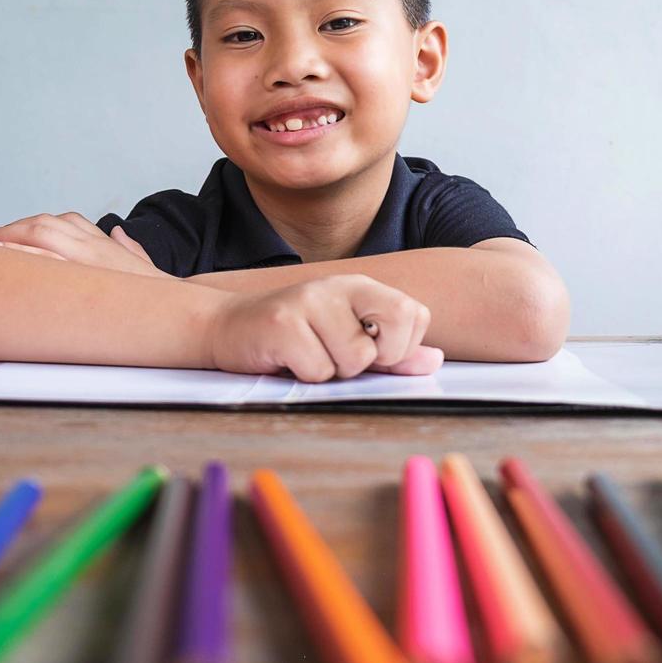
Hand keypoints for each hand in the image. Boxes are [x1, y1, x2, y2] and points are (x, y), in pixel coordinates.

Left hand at [0, 213, 163, 277]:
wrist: (174, 304)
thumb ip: (128, 245)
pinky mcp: (83, 273)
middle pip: (43, 225)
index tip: (8, 234)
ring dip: (6, 238)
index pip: (60, 223)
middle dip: (8, 230)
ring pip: (40, 235)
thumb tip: (119, 233)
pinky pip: (45, 258)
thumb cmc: (155, 289)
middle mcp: (92, 243)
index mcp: (102, 240)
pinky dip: (19, 253)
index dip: (29, 226)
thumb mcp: (141, 261)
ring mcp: (87, 257)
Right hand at [206, 275, 440, 381]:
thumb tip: (434, 360)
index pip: (415, 315)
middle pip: (389, 339)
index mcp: (361, 286)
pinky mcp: (283, 324)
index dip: (400, 346)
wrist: (226, 326)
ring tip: (306, 354)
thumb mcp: (346, 336)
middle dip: (369, 361)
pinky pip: (317, 371)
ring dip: (330, 372)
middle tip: (338, 354)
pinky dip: (304, 376)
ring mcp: (310, 302)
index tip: (370, 350)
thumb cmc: (293, 336)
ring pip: (352, 361)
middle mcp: (338, 287)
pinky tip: (286, 358)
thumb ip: (391, 351)